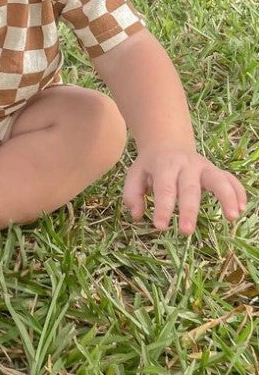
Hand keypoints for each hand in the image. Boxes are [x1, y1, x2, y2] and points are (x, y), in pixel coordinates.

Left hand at [123, 148, 246, 234]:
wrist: (167, 143)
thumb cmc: (151, 166)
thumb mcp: (135, 174)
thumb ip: (132, 194)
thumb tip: (136, 215)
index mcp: (165, 165)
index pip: (164, 187)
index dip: (162, 207)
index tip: (159, 226)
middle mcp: (186, 164)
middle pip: (189, 187)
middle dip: (188, 210)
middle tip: (185, 232)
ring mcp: (204, 166)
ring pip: (218, 179)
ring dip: (226, 197)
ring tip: (232, 217)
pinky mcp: (216, 171)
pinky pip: (231, 179)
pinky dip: (238, 192)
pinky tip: (242, 209)